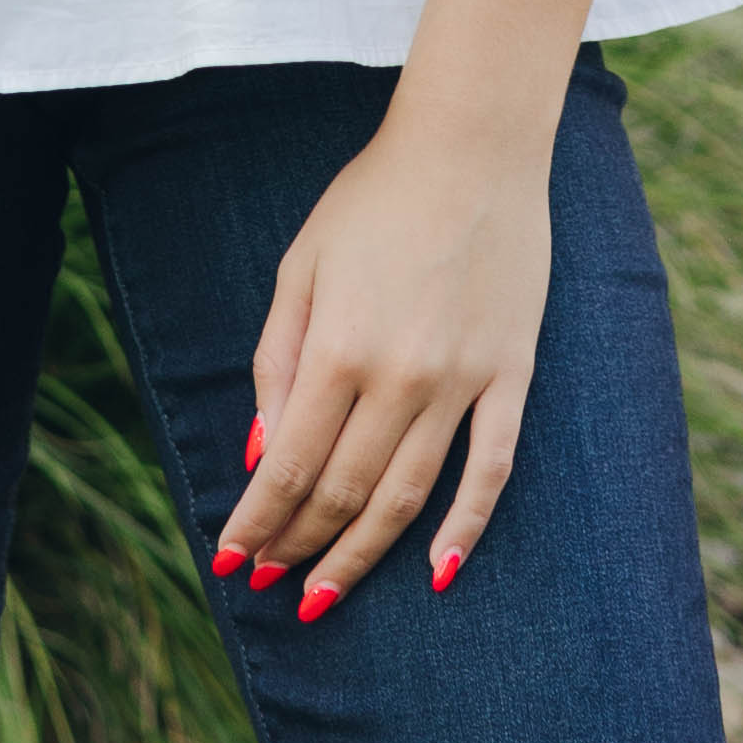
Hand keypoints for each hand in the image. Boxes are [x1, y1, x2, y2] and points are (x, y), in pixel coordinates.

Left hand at [210, 0, 630, 613]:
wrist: (472, 146)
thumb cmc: (373, 198)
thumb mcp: (301, 265)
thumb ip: (277, 360)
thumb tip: (261, 451)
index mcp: (337, 346)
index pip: (289, 465)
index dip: (259, 520)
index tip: (232, 558)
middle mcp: (399, 377)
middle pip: (343, 492)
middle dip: (299, 546)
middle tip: (270, 583)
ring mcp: (462, 381)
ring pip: (407, 497)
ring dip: (362, 555)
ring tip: (324, 595)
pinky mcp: (510, 375)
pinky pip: (490, 470)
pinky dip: (464, 529)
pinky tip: (436, 572)